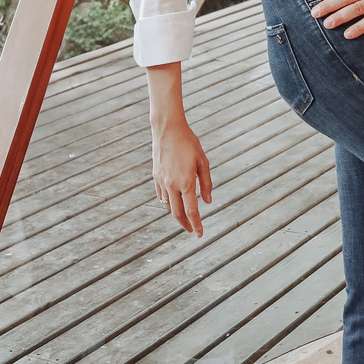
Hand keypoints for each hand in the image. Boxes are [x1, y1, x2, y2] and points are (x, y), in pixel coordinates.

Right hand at [152, 119, 211, 235]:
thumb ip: (206, 183)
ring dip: (176, 215)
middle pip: (178, 213)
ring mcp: (162, 181)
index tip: (199, 234)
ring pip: (168, 206)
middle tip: (192, 230)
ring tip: (184, 218)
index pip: (191, 211)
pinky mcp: (155, 176)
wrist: (168, 129)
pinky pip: (161, 195)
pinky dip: (168, 203)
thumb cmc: (188, 143)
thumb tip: (207, 201)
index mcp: (186, 182)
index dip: (196, 224)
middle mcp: (172, 184)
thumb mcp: (203, 162)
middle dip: (185, 224)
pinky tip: (173, 203)